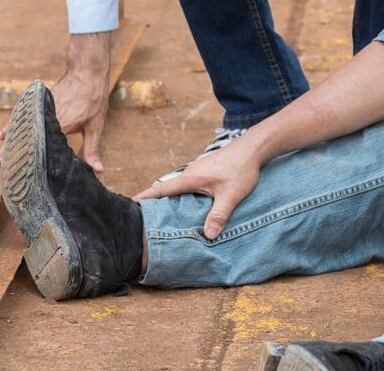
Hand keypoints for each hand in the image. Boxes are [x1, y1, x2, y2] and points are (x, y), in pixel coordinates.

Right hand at [0, 32, 111, 172]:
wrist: (87, 73)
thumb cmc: (93, 99)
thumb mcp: (96, 126)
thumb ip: (93, 149)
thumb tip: (99, 170)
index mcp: (59, 126)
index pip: (39, 148)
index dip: (27, 161)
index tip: (16, 173)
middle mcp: (45, 118)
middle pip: (22, 140)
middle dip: (7, 155)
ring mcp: (39, 110)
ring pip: (19, 129)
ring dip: (6, 144)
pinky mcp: (38, 103)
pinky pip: (21, 117)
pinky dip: (10, 126)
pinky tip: (0, 136)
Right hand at [134, 141, 260, 239]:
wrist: (254, 147)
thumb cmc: (242, 168)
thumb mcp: (231, 194)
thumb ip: (219, 214)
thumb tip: (208, 236)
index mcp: (190, 178)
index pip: (162, 189)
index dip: (145, 198)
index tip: (129, 205)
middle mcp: (190, 173)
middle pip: (168, 190)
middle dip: (156, 203)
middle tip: (143, 218)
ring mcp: (198, 170)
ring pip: (180, 188)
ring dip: (171, 199)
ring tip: (163, 216)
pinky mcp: (207, 171)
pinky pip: (190, 185)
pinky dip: (184, 195)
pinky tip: (189, 206)